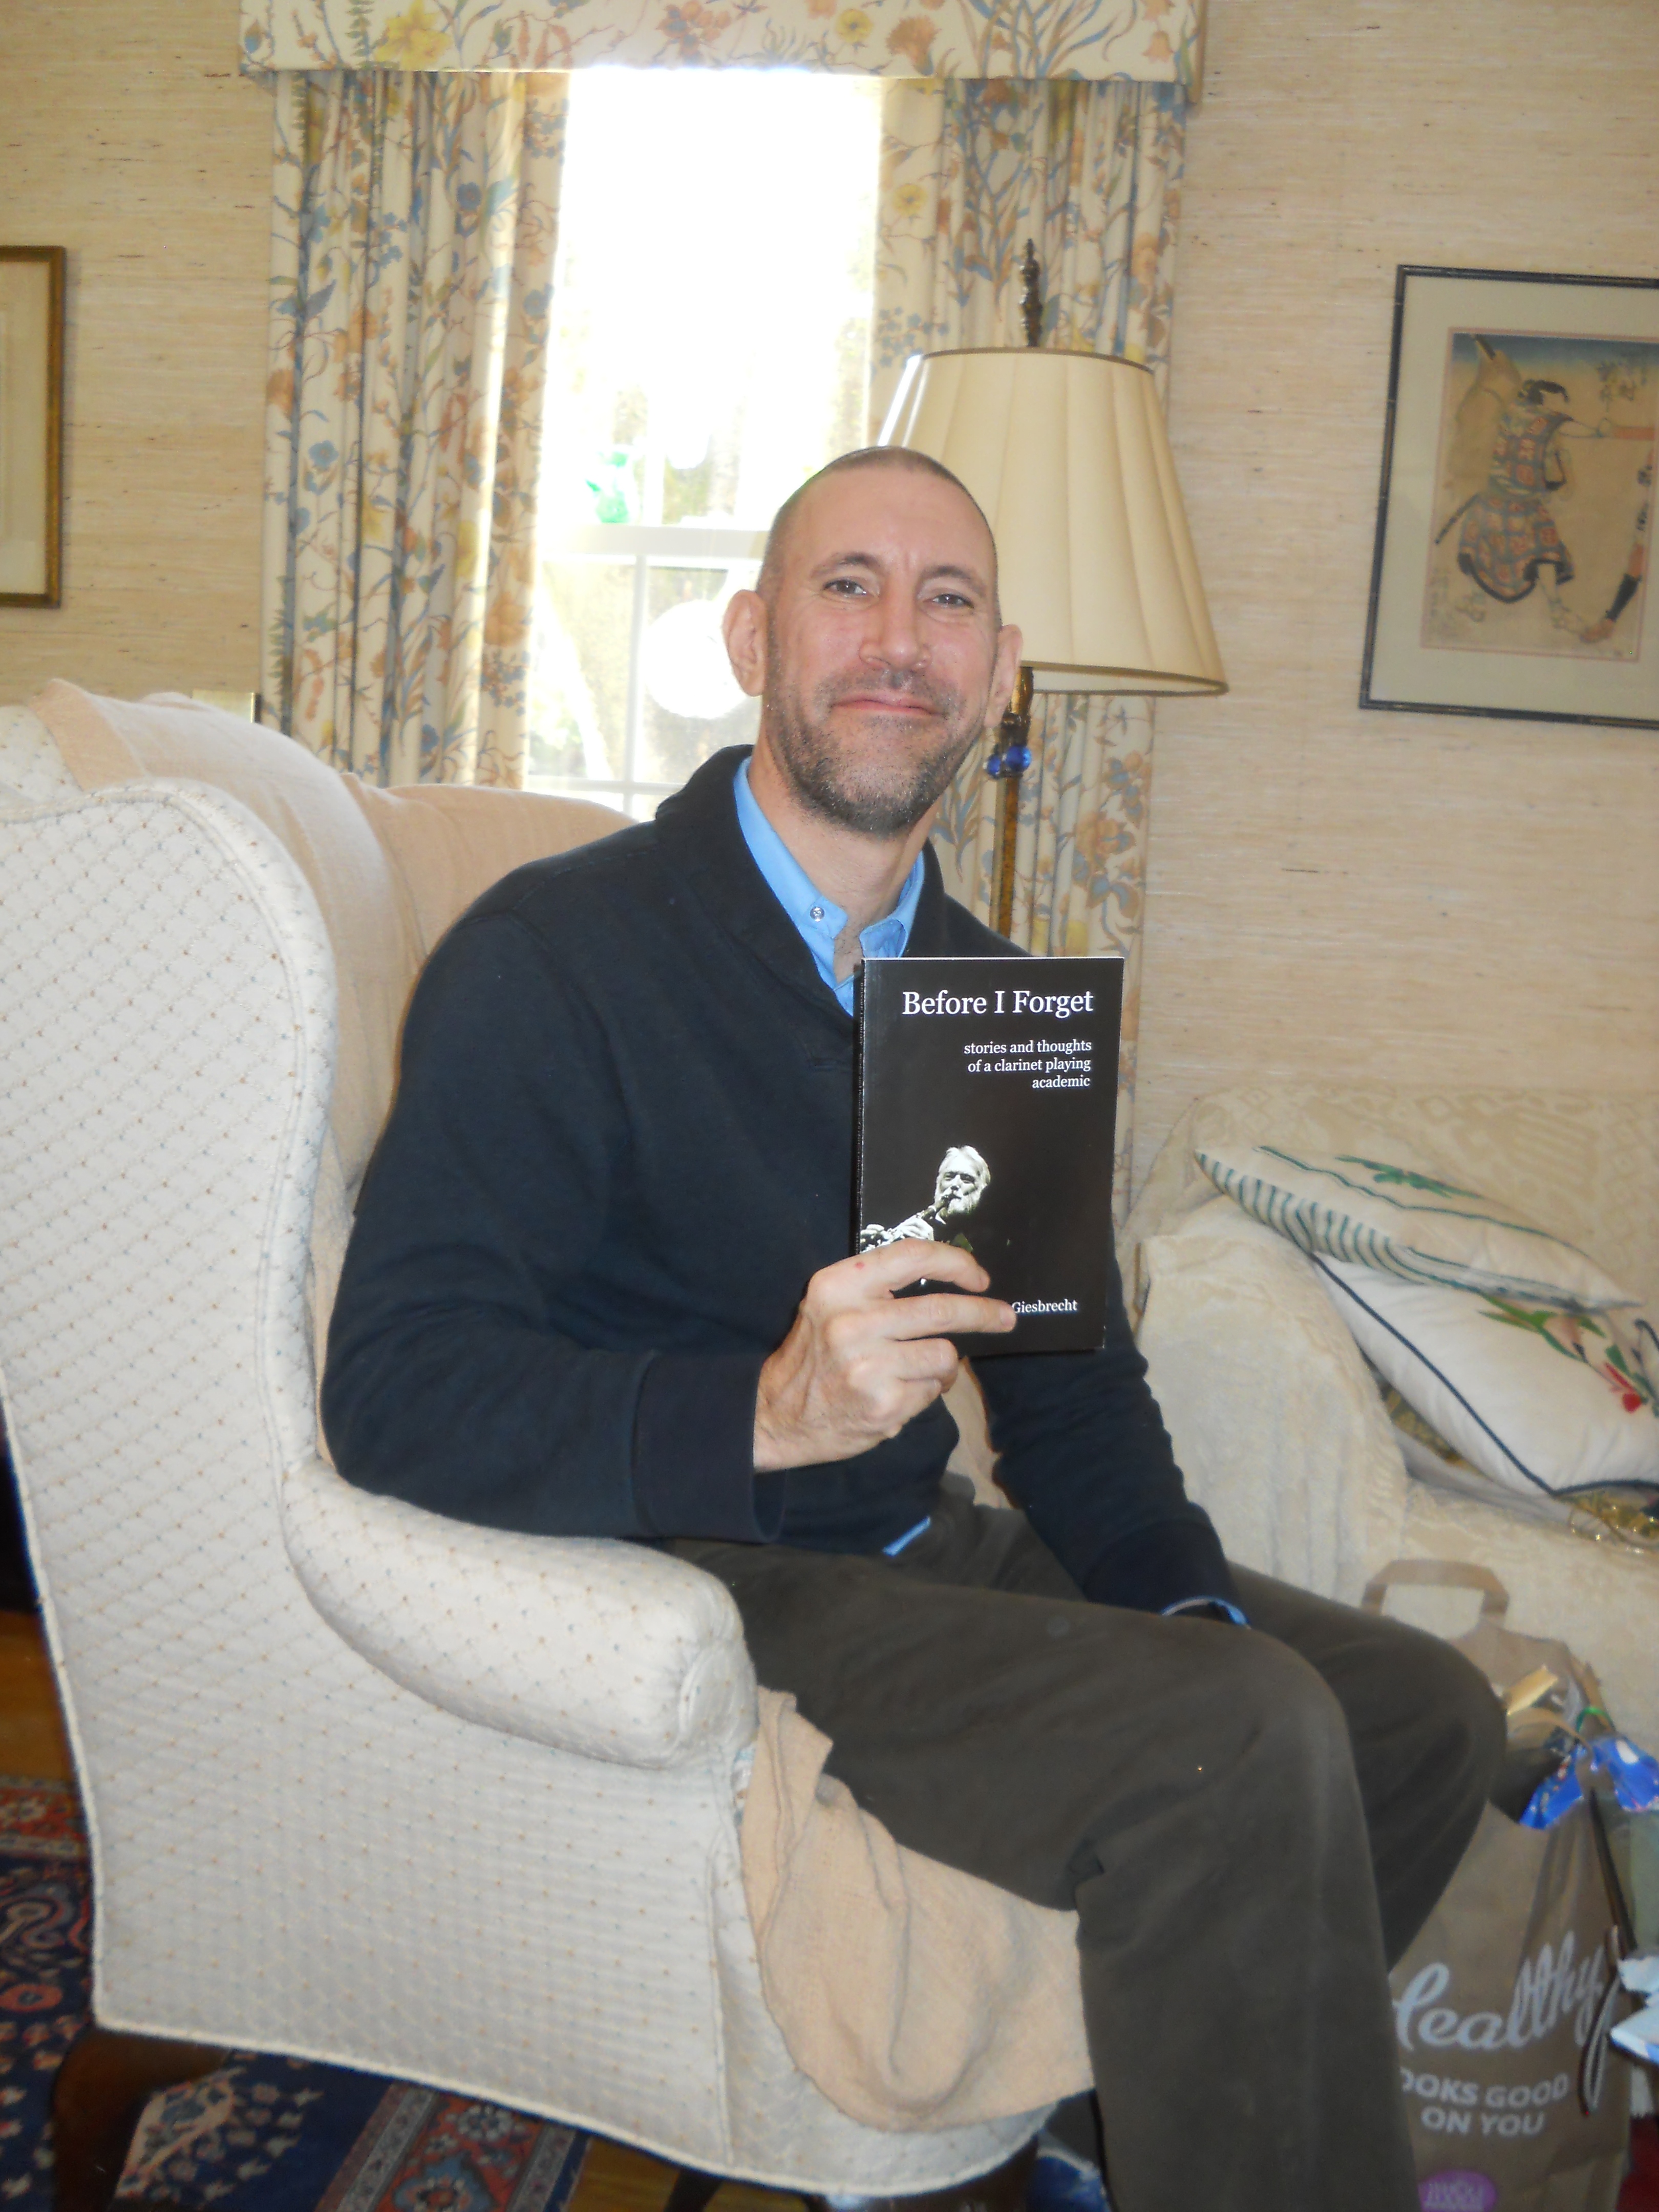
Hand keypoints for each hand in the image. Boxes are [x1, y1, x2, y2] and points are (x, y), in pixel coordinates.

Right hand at [753, 1240, 1014, 1471]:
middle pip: (941, 1310)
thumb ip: (878, 1288)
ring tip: (917, 1371)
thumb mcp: (832, 1304)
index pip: (912, 1256)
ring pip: (944, 1355)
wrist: (777, 1415)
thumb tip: (952, 1283)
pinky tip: (897, 1394)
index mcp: (840, 1285)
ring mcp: (869, 1366)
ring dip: (942, 1365)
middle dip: (983, 1313)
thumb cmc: (814, 1355)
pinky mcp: (883, 1404)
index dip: (955, 1262)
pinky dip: (925, 1392)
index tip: (978, 1276)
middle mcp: (852, 1321)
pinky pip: (931, 1391)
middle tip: (1005, 1318)